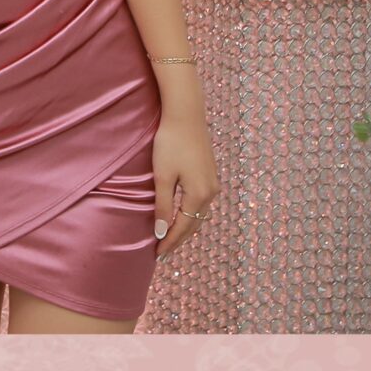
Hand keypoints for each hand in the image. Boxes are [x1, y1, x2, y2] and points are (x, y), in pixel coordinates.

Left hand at [151, 113, 218, 255]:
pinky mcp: (210, 175)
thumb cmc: (170, 143)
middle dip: (178, 238)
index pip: (183, 227)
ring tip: (170, 238)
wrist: (186, 116)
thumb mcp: (162, 176)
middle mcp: (211, 192)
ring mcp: (213, 183)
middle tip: (162, 252)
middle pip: (194, 224)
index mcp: (199, 195)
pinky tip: (181, 216)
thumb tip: (161, 231)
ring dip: (185, 227)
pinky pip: (200, 204)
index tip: (157, 254)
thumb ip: (163, 205)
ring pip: (199, 215)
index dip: (169, 241)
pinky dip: (190, 214)